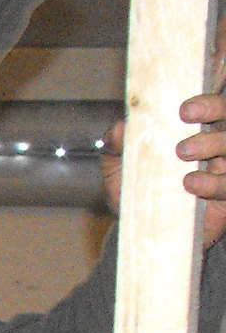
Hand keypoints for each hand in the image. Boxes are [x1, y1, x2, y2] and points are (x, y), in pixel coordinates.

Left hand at [98, 84, 225, 246]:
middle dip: (213, 107)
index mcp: (195, 130)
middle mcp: (216, 145)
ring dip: (213, 142)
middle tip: (186, 114)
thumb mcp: (121, 170)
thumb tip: (119, 128)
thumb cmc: (137, 193)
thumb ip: (117, 148)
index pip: (210, 105)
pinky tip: (191, 182)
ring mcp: (225, 169)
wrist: (143, 234)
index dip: (206, 98)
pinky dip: (214, 181)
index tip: (183, 103)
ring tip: (183, 152)